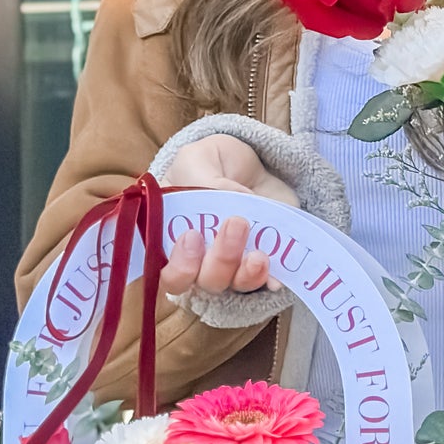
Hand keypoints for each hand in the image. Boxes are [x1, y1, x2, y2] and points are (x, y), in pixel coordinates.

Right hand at [160, 135, 298, 299]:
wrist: (252, 165)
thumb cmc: (212, 164)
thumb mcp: (197, 158)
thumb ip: (203, 179)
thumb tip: (233, 200)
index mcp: (170, 238)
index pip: (166, 271)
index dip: (178, 265)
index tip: (191, 237)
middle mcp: (198, 261)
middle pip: (202, 281)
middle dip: (220, 261)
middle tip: (236, 224)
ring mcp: (231, 265)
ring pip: (233, 285)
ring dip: (246, 274)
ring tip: (259, 253)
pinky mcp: (260, 262)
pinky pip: (265, 282)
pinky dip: (271, 280)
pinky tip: (277, 276)